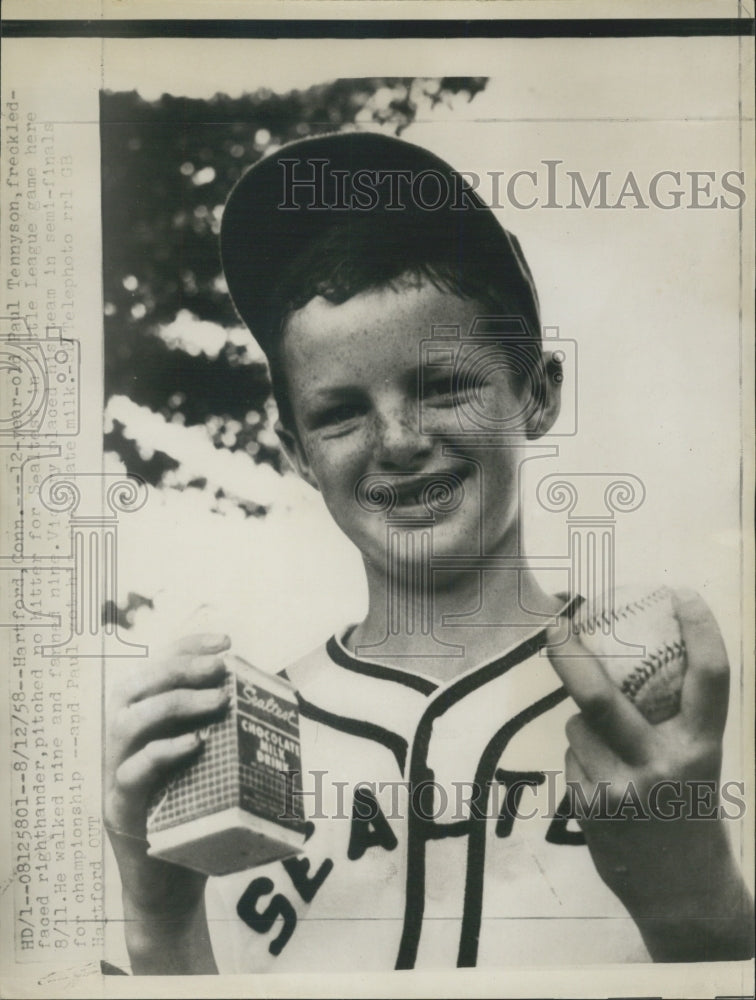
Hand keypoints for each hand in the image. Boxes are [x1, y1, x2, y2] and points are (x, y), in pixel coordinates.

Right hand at [104, 632, 230, 971]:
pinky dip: (161, 754)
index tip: (225, 640)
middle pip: (134, 687)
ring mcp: (117, 776)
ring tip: (215, 701)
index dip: (186, 647)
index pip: (155, 671)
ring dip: (173, 703)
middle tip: (220, 669)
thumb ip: (229, 734)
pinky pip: (130, 774)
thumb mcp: (213, 767)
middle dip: (178, 668)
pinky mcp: (121, 811)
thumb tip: (278, 703)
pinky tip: (193, 745)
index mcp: (144, 727)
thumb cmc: (197, 820)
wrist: (172, 890)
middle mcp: (123, 745)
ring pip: (125, 722)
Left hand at [547, 588, 753, 960]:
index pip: (709, 677)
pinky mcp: (592, 808)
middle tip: (555, 623)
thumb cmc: (688, 810)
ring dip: (587, 728)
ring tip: (616, 760)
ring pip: (579, 726)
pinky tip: (607, 790)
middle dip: (569, 654)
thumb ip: (669, 718)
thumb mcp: (695, 760)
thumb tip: (621, 660)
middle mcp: (663, 764)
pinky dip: (583, 760)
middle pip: (601, 697)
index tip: (682, 593)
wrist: (685, 894)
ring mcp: (622, 789)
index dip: (700, 629)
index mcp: (702, 745)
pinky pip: (572, 756)